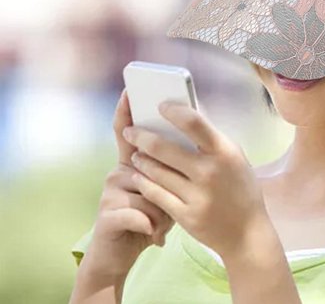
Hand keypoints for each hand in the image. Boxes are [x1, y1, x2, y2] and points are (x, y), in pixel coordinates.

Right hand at [84, 90, 174, 277]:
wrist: (124, 255)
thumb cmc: (153, 216)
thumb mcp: (168, 189)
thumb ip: (175, 165)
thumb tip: (198, 142)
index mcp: (134, 162)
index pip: (129, 131)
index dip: (127, 109)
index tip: (129, 89)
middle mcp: (118, 171)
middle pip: (146, 161)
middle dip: (167, 181)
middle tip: (176, 198)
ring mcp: (110, 192)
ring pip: (148, 189)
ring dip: (161, 211)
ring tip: (161, 225)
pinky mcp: (107, 214)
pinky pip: (140, 211)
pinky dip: (152, 226)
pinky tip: (153, 236)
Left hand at [122, 100, 267, 259]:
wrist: (247, 232)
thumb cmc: (240, 188)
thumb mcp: (234, 158)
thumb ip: (212, 141)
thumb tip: (186, 117)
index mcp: (224, 151)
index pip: (193, 122)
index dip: (173, 111)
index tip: (160, 106)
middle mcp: (209, 171)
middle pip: (164, 148)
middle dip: (141, 137)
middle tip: (130, 131)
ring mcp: (197, 195)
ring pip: (156, 172)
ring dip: (141, 160)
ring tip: (135, 154)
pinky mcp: (185, 216)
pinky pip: (156, 194)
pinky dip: (145, 182)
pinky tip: (139, 176)